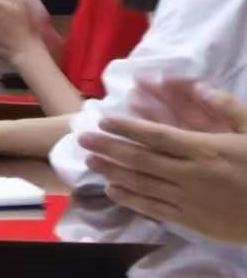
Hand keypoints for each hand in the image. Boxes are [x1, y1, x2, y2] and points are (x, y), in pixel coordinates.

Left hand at [80, 83, 246, 244]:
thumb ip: (226, 108)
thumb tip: (198, 85)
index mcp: (205, 150)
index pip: (156, 135)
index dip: (126, 127)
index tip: (103, 119)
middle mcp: (191, 175)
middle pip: (140, 159)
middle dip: (108, 147)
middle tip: (82, 139)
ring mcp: (189, 200)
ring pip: (142, 184)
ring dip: (113, 172)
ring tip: (90, 162)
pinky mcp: (193, 222)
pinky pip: (155, 210)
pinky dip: (131, 200)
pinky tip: (113, 191)